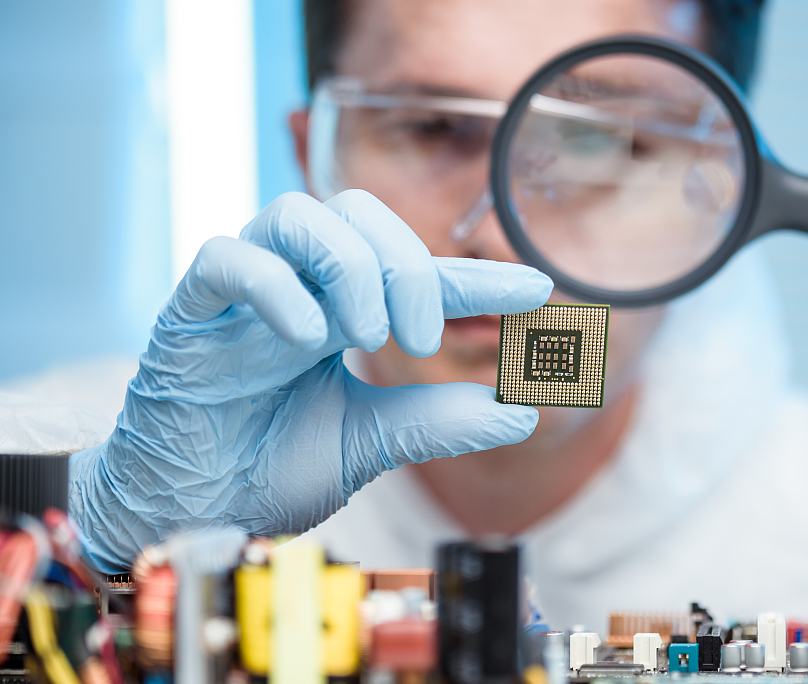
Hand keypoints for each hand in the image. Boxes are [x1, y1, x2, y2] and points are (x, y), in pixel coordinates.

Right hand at [69, 190, 552, 571]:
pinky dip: (274, 284)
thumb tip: (523, 413)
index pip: (416, 274)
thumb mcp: (368, 444)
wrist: (188, 512)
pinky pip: (226, 258)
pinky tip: (307, 337)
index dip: (477, 278)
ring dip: (349, 265)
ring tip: (367, 335)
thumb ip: (436, 422)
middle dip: (406, 263)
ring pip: (297, 213)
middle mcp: (296, 288)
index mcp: (339, 311)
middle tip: (421, 338)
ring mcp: (243, 295)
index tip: (540, 292)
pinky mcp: (189, 312)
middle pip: (356, 210)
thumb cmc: (267, 468)